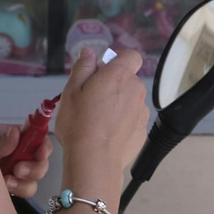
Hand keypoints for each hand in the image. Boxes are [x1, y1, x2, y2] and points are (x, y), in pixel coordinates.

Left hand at [0, 123, 51, 197]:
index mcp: (18, 139)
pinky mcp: (6, 189)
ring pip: (31, 184)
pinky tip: (1, 188)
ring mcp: (13, 175)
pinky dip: (13, 192)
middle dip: (35, 169)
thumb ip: (0, 139)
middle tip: (18, 169)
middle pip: (41, 165)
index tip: (40, 151)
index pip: (40, 141)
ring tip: (6, 182)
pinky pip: (17, 195)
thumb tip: (15, 133)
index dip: (45, 147)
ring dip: (23, 185)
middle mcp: (20, 157)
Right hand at [52, 48, 148, 176]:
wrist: (94, 160)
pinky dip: (122, 123)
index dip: (119, 60)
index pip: (131, 56)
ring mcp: (141, 112)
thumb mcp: (71, 91)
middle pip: (128, 80)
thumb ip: (83, 68)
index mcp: (119, 75)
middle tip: (92, 100)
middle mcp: (136, 90)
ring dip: (118, 105)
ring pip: (130, 101)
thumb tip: (89, 53)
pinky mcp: (142, 131)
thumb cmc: (79, 123)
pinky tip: (106, 134)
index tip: (103, 71)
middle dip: (114, 85)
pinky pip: (132, 120)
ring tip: (98, 121)